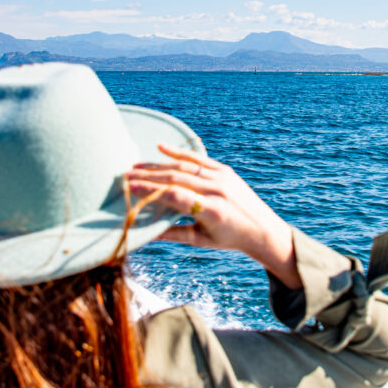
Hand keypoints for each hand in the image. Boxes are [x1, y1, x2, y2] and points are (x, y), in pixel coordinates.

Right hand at [126, 144, 300, 288]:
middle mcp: (217, 190)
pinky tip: (160, 147)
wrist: (262, 229)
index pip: (175, 197)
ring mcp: (222, 178)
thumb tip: (144, 234)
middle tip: (125, 176)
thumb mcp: (201, 241)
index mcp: (212, 211)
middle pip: (176, 178)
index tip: (129, 188)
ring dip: (158, 165)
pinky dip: (178, 152)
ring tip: (136, 166)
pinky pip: (198, 159)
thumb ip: (173, 235)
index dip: (150, 192)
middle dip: (148, 176)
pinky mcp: (225, 170)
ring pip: (184, 167)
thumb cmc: (229, 239)